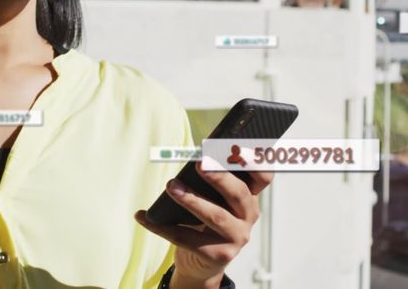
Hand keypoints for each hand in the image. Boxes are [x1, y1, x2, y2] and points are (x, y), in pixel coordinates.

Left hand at [134, 161, 271, 287]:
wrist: (200, 261)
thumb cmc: (205, 219)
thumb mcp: (211, 197)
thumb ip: (208, 179)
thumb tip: (191, 159)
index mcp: (249, 196)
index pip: (262, 176)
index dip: (255, 162)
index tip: (238, 147)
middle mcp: (248, 216)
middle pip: (239, 193)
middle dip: (219, 177)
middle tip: (199, 163)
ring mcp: (237, 237)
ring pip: (216, 216)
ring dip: (192, 199)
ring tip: (171, 187)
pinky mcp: (220, 255)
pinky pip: (188, 239)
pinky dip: (163, 227)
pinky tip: (145, 217)